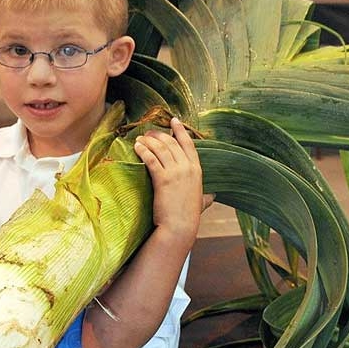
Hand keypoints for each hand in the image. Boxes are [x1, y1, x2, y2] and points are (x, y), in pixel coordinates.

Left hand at [134, 117, 203, 245]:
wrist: (179, 227)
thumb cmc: (189, 217)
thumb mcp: (201, 203)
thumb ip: (206, 198)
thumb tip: (212, 197)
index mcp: (197, 170)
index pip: (189, 144)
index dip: (180, 130)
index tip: (174, 120)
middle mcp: (187, 168)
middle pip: (171, 143)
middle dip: (159, 135)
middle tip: (148, 133)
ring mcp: (175, 173)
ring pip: (160, 149)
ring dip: (148, 141)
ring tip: (139, 139)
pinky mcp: (162, 179)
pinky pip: (151, 159)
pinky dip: (143, 151)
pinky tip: (136, 147)